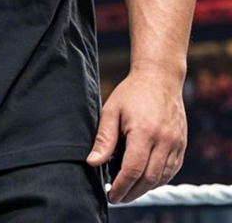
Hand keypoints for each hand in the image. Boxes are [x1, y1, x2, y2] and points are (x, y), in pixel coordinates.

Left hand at [86, 68, 186, 203]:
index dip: (121, 186)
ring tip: (130, 190)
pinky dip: (159, 179)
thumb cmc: (132, 92)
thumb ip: (104, 138)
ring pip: (162, 177)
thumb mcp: (111, 110)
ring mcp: (176, 143)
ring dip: (146, 188)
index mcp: (144, 131)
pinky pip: (172, 170)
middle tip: (118, 197)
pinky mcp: (182, 144)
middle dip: (132, 192)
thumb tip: (93, 162)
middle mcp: (164, 140)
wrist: (160, 78)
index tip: (111, 195)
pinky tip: (146, 179)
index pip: (132, 169)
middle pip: (148, 178)